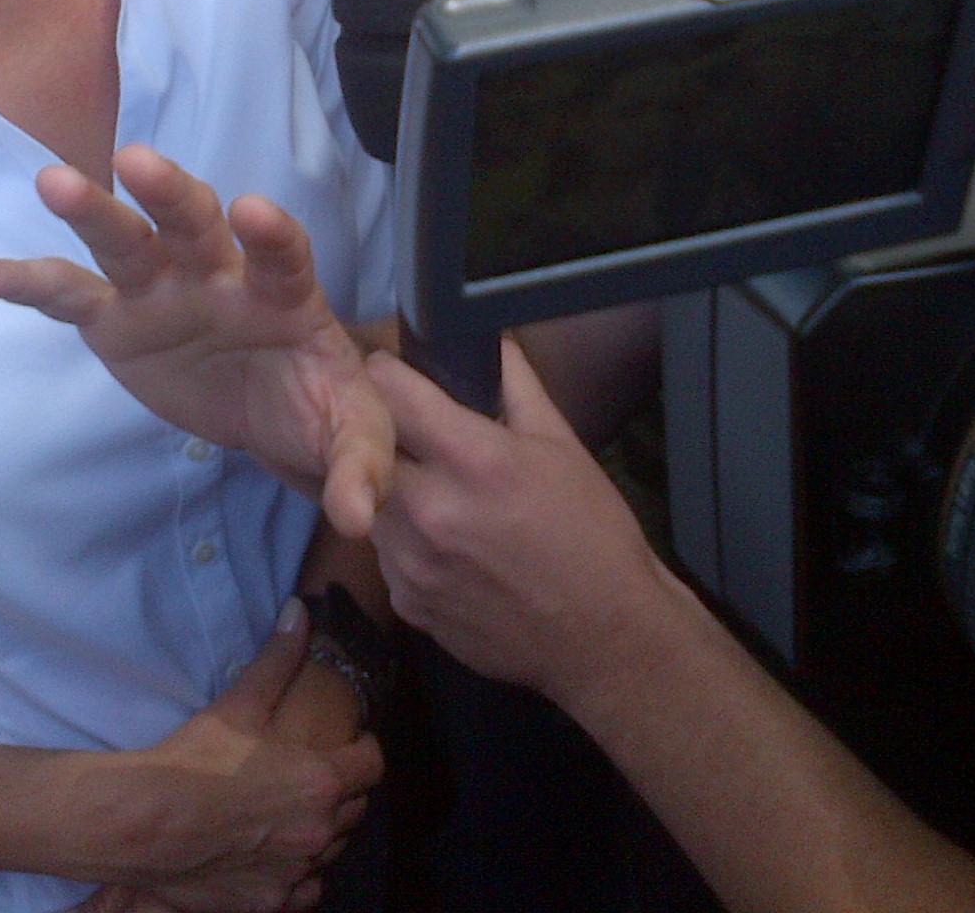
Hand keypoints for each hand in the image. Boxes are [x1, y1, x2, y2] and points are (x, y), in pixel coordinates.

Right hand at [0, 145, 394, 538]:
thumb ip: (360, 467)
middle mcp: (219, 275)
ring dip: (92, 211)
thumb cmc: (321, 406)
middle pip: (195, 225)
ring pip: (126, 242)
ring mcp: (162, 291)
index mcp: (285, 294)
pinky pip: (66, 296)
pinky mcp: (116, 320)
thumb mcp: (354, 438)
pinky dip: (22, 282)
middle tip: (138, 162)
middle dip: (170, 193)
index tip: (252, 212)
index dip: (270, 233)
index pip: (283, 255)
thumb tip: (360, 514)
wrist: (277, 415)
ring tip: (52, 182)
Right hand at [96, 610, 379, 911]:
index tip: (347, 740)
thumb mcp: (240, 702)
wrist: (147, 823)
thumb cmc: (197, 760)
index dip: (362, 748)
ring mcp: (297, 873)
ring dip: (324, 828)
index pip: (372, 764)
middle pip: (357, 808)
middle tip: (316, 770)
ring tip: (294, 809)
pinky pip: (307, 890)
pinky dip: (301, 873)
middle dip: (344, 787)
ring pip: (333, 849)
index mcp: (321, 781)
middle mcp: (319, 833)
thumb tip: (302, 611)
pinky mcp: (272, 903)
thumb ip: (279, 657)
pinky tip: (278, 854)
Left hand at [364, 342, 675, 711]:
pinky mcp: (406, 604)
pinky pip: (387, 554)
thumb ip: (515, 384)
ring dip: (396, 491)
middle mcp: (430, 509)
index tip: (395, 374)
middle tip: (416, 437)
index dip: (388, 374)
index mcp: (473, 459)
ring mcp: (411, 563)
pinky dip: (407, 543)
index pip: (390, 390)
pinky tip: (448, 546)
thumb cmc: (592, 532)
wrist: (605, 637)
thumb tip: (487, 338)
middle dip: (385, 434)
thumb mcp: (562, 443)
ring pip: (374, 501)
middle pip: (369, 447)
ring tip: (441, 496)